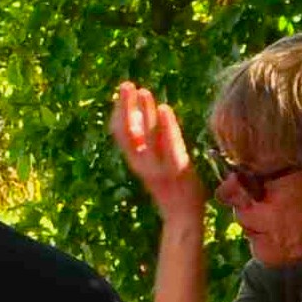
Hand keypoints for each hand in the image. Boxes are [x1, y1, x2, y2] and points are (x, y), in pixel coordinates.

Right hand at [109, 83, 208, 226]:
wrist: (182, 217)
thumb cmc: (172, 191)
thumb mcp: (156, 167)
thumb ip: (152, 146)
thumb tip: (146, 120)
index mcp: (135, 162)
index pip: (120, 132)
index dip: (118, 111)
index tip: (123, 92)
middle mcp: (141, 163)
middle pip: (126, 130)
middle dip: (125, 106)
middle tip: (126, 84)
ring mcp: (158, 166)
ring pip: (144, 134)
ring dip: (142, 111)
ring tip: (144, 92)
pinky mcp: (176, 168)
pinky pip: (169, 143)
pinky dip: (166, 125)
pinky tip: (164, 108)